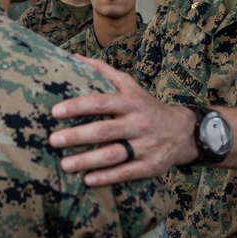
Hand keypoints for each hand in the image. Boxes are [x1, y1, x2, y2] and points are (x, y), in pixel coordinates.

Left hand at [48, 56, 196, 185]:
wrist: (183, 132)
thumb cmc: (147, 107)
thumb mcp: (131, 86)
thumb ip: (104, 72)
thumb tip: (75, 57)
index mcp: (131, 102)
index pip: (101, 102)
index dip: (78, 106)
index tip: (55, 112)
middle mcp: (139, 123)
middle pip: (104, 130)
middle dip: (77, 136)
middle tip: (53, 140)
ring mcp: (146, 146)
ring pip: (113, 154)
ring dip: (87, 160)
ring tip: (65, 165)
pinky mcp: (150, 166)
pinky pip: (126, 172)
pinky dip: (106, 177)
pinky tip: (87, 180)